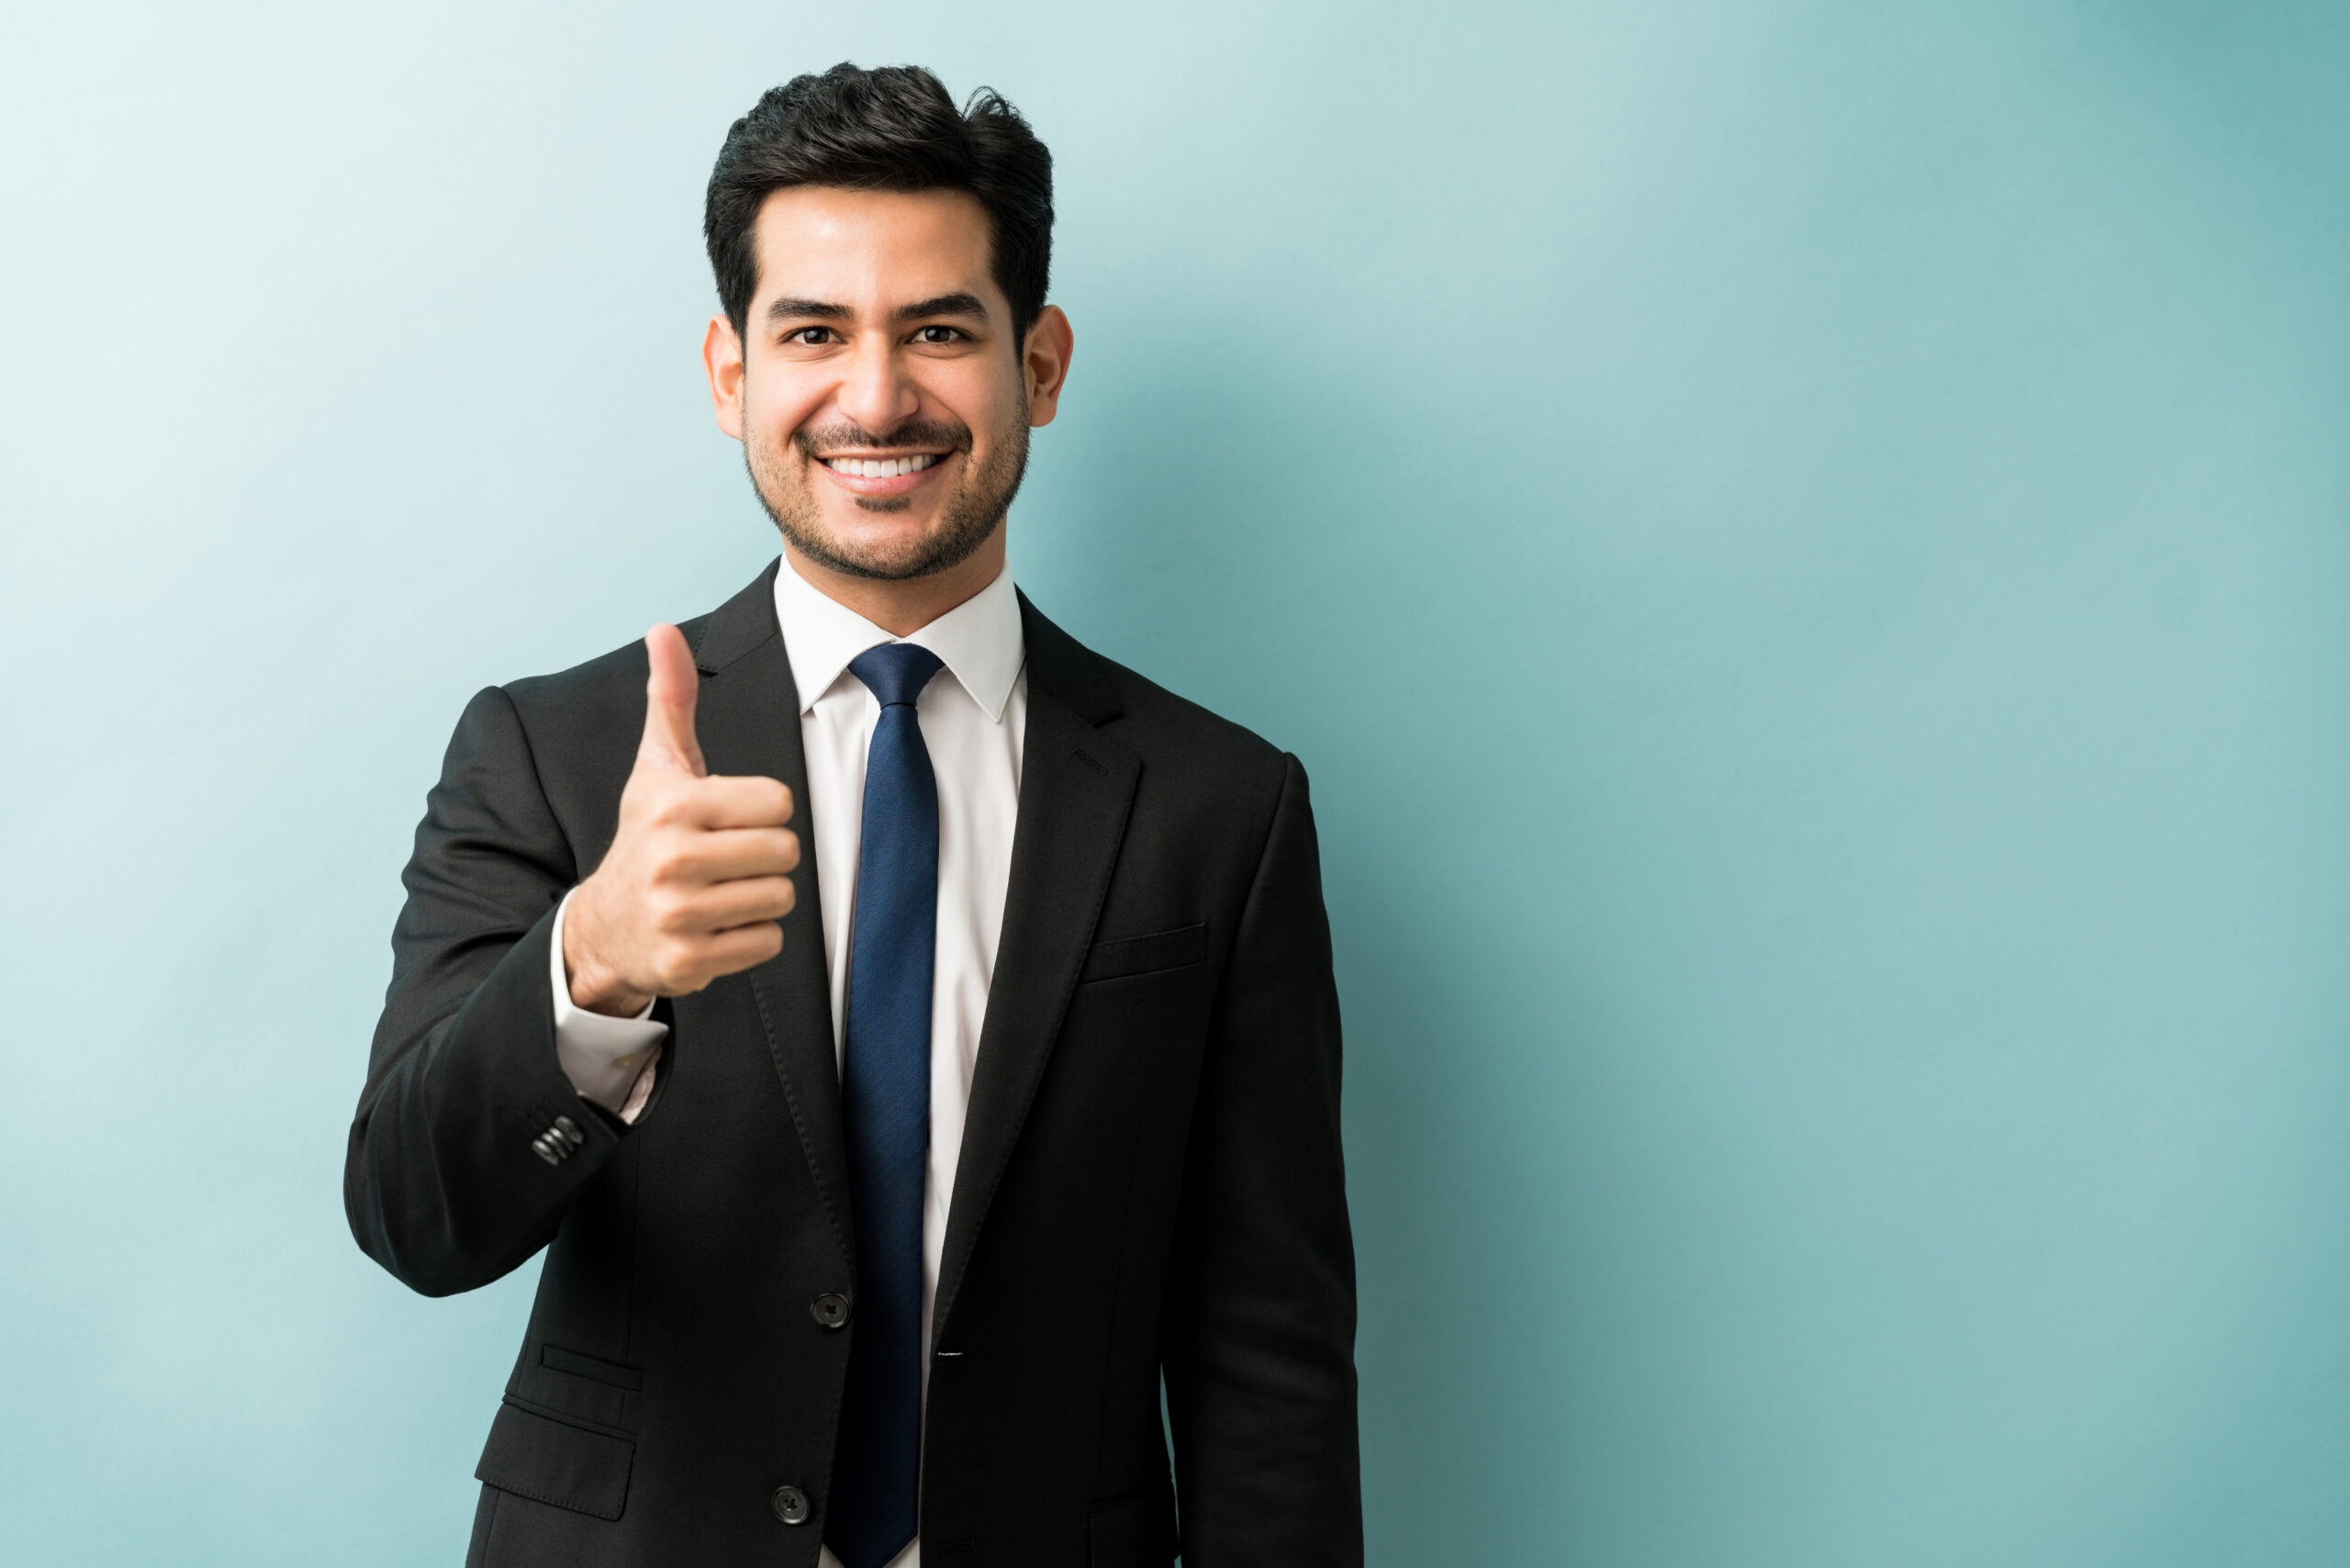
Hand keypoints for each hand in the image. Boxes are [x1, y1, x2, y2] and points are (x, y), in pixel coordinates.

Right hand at [562, 624, 799, 1015]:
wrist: (605, 925)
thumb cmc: (646, 836)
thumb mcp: (657, 767)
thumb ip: (671, 698)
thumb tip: (664, 630)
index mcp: (672, 805)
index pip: (779, 803)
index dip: (763, 811)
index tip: (728, 818)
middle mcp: (671, 859)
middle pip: (785, 851)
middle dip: (765, 856)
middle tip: (726, 860)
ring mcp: (677, 914)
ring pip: (779, 898)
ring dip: (759, 898)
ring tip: (718, 892)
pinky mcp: (687, 962)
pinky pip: (766, 943)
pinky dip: (750, 939)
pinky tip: (714, 927)